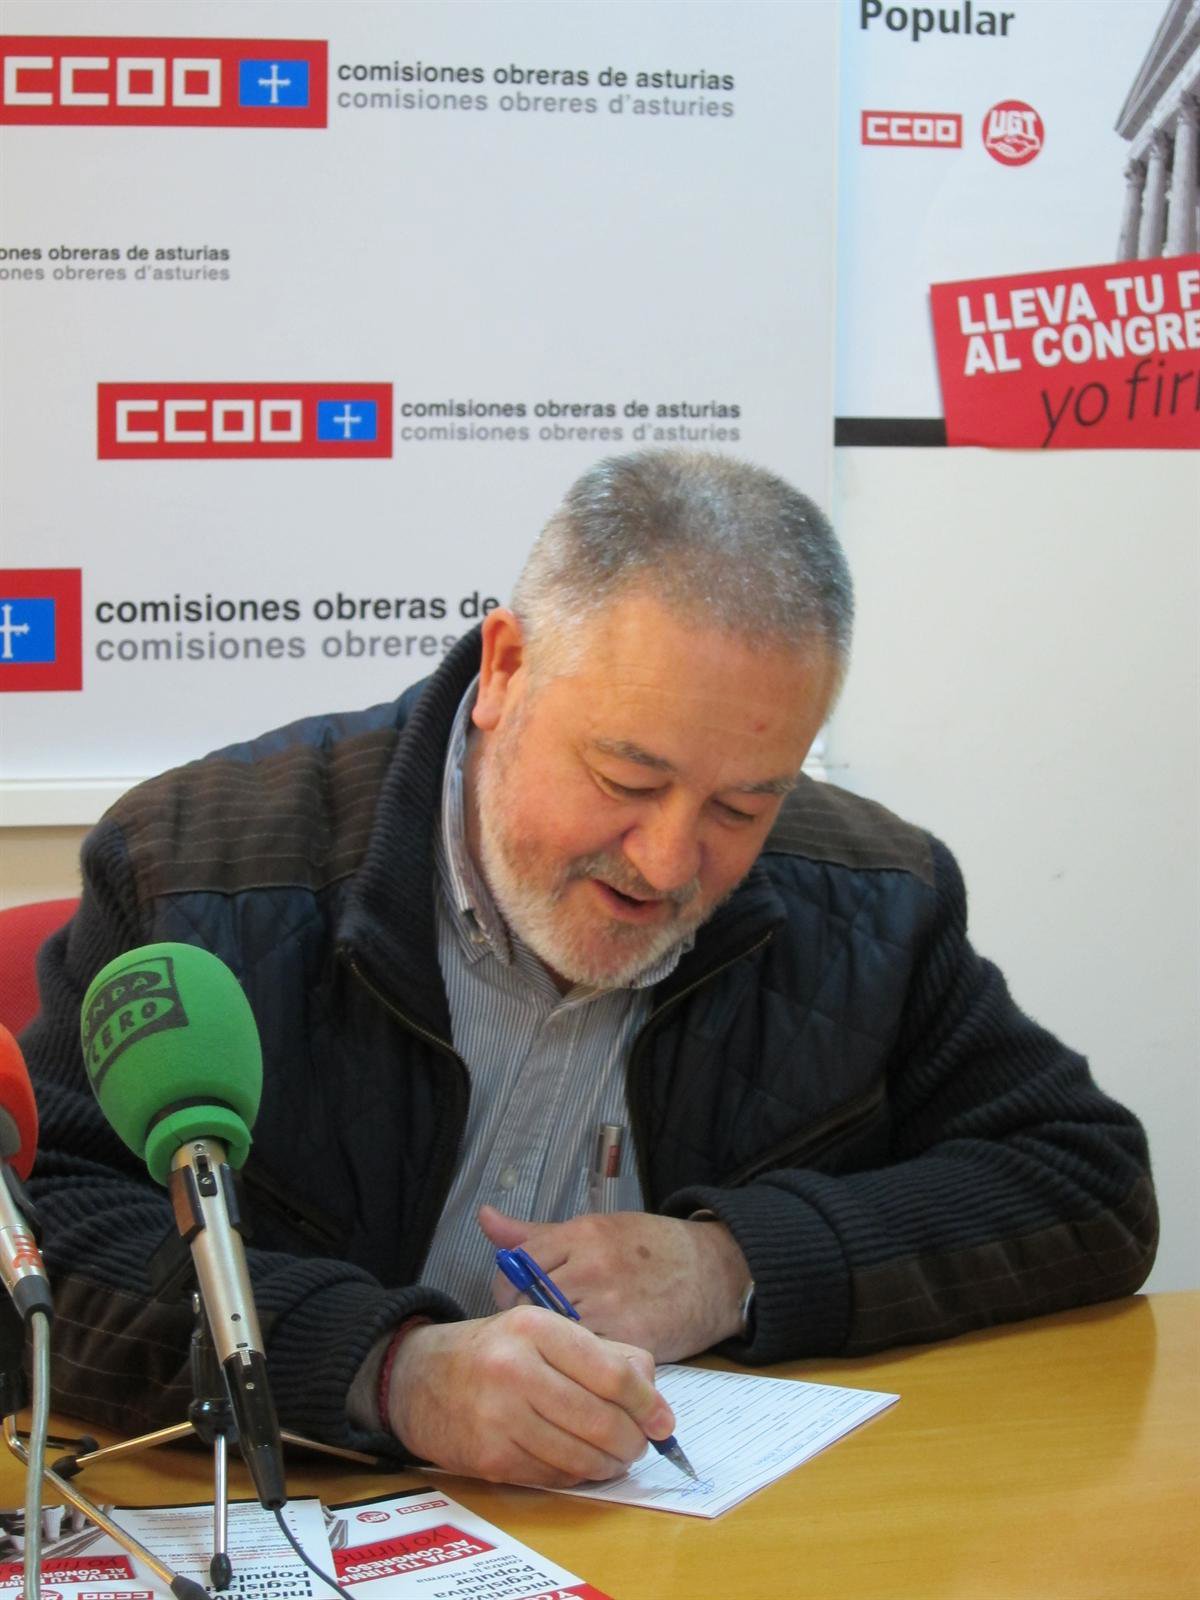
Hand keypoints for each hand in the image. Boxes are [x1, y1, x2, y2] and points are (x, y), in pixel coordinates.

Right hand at [385, 1306, 672, 1486]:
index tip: (664, 1421)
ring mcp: (498, 1417)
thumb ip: (604, 1352)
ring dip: (609, 1464)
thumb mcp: (544, 1328)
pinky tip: (579, 1463)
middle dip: (632, 1441)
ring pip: (580, 1457)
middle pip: (601, 1421)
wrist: (418, 1378)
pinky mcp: (489, 1458)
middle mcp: (514, 1368)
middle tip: (640, 1444)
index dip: (647, 1404)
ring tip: (615, 1456)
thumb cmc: (495, 1350)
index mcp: (535, 1326)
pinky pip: (553, 1476)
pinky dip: (576, 1476)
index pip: (611, 1373)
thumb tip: (655, 1400)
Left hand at [479, 1205, 750, 1361]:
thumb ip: (537, 1234)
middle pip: (530, 1303)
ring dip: (553, 1344)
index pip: (518, 1263)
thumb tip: (485, 1218)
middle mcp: (593, 1267)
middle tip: (535, 1329)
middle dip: (527, 1320)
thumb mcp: (597, 1228)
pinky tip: (586, 1358)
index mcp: (582, 1234)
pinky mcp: (632, 1340)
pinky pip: (588, 1358)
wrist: (713, 1272)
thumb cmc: (651, 1249)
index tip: (516, 1298)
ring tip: (558, 1345)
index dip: (507, 1287)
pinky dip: (582, 1362)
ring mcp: (613, 1306)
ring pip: (556, 1334)